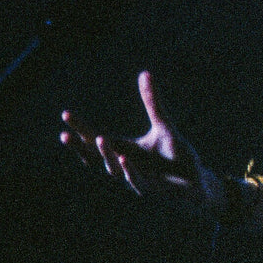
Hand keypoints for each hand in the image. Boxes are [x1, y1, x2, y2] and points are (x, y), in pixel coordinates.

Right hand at [60, 70, 209, 208]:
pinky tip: (123, 159)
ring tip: (99, 138)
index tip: (66, 114)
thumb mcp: (162, 125)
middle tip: (65, 135)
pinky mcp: (154, 189)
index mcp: (123, 151)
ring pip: (114, 170)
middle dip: (81, 147)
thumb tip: (145, 73)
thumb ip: (152, 103)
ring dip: (106, 155)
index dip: (81, 128)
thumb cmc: (176, 157)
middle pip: (95, 158)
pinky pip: (138, 181)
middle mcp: (125, 167)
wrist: (197, 182)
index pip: (95, 139)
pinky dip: (130, 171)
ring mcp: (137, 179)